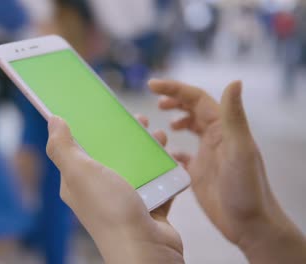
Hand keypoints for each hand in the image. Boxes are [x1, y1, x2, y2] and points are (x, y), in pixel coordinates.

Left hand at [46, 115, 183, 263]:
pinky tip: (172, 157)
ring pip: (136, 166)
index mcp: (78, 181)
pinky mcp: (147, 207)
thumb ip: (63, 147)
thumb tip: (53, 120)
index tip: (101, 110)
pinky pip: (157, 182)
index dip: (88, 128)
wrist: (145, 250)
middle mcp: (99, 190)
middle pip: (111, 154)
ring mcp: (124, 200)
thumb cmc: (110, 211)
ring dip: (148, 149)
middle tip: (139, 120)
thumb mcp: (80, 172)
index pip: (79, 149)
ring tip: (160, 136)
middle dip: (124, 135)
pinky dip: (165, 169)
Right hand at [150, 79, 305, 262]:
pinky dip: (171, 149)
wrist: (249, 223)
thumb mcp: (239, 149)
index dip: (174, 89)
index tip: (151, 85)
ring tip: (160, 125)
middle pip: (192, 109)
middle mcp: (215, 137)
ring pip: (189, 129)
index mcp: (222, 128)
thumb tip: (235, 81)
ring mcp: (207, 155)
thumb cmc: (246, 187)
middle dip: (174, 100)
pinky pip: (183, 155)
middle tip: (156, 102)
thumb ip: (234, 117)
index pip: (196, 99)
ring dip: (175, 121)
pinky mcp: (199, 173)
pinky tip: (163, 153)